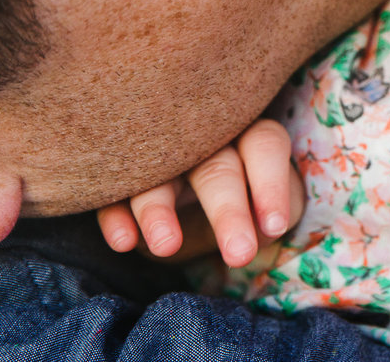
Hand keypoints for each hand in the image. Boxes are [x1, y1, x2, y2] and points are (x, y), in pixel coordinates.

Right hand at [96, 119, 303, 267]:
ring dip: (158, 209)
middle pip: (217, 165)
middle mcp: (204, 136)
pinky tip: (123, 242)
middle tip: (239, 256)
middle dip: (227, 211)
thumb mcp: (265, 212)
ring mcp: (160, 154)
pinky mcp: (124, 180)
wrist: (200, 212)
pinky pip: (114, 193)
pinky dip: (115, 216)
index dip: (271, 183)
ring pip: (158, 173)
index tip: (275, 228)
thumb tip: (263, 229)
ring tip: (166, 247)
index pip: (263, 144)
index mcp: (246, 133)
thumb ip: (269, 216)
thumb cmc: (245, 204)